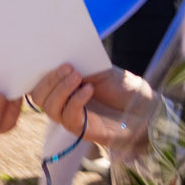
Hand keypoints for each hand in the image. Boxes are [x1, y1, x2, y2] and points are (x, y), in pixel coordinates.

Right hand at [27, 65, 154, 145]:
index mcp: (64, 88)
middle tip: (68, 68)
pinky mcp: (82, 130)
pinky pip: (69, 117)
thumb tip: (63, 54)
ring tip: (78, 77)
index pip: (39, 84)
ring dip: (61, 90)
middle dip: (50, 81)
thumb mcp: (101, 70)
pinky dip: (76, 100)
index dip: (41, 74)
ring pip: (50, 108)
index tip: (55, 60)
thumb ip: (82, 65)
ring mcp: (72, 118)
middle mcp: (64, 104)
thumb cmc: (124, 89)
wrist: (145, 108)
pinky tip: (88, 89)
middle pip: (39, 97)